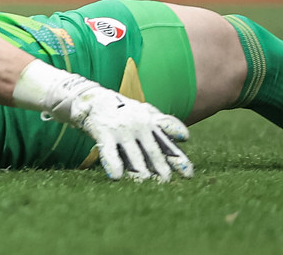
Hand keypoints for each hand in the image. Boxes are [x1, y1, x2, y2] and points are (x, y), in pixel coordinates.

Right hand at [54, 83, 193, 181]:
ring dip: (140, 172)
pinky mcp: (103, 133)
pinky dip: (113, 164)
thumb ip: (165, 124)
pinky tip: (117, 176)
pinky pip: (109, 152)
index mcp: (151, 122)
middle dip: (161, 169)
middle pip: (153, 152)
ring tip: (145, 182)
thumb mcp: (146, 112)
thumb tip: (186, 137)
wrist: (93, 99)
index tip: (188, 174)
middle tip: (166, 182)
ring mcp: (122, 130)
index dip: (178, 158)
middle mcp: (139, 125)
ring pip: (134, 156)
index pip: (168, 143)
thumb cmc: (124, 110)